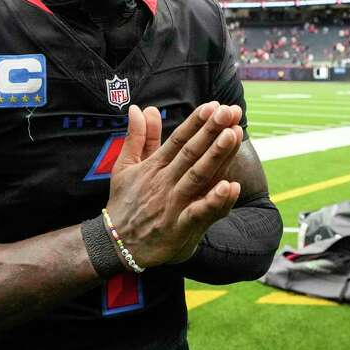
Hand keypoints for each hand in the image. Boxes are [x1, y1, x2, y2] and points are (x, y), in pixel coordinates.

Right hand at [106, 102, 243, 267]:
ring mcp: (173, 204)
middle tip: (229, 111)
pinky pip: (199, 213)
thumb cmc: (125, 202)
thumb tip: (140, 108)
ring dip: (216, 156)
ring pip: (198, 176)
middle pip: (191, 153)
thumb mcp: (125, 166)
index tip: (213, 105)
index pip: (178, 139)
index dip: (196, 122)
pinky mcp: (180, 227)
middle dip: (211, 131)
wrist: (116, 243)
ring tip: (233, 135)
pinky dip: (214, 201)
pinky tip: (231, 187)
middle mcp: (165, 182)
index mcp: (155, 167)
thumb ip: (138, 137)